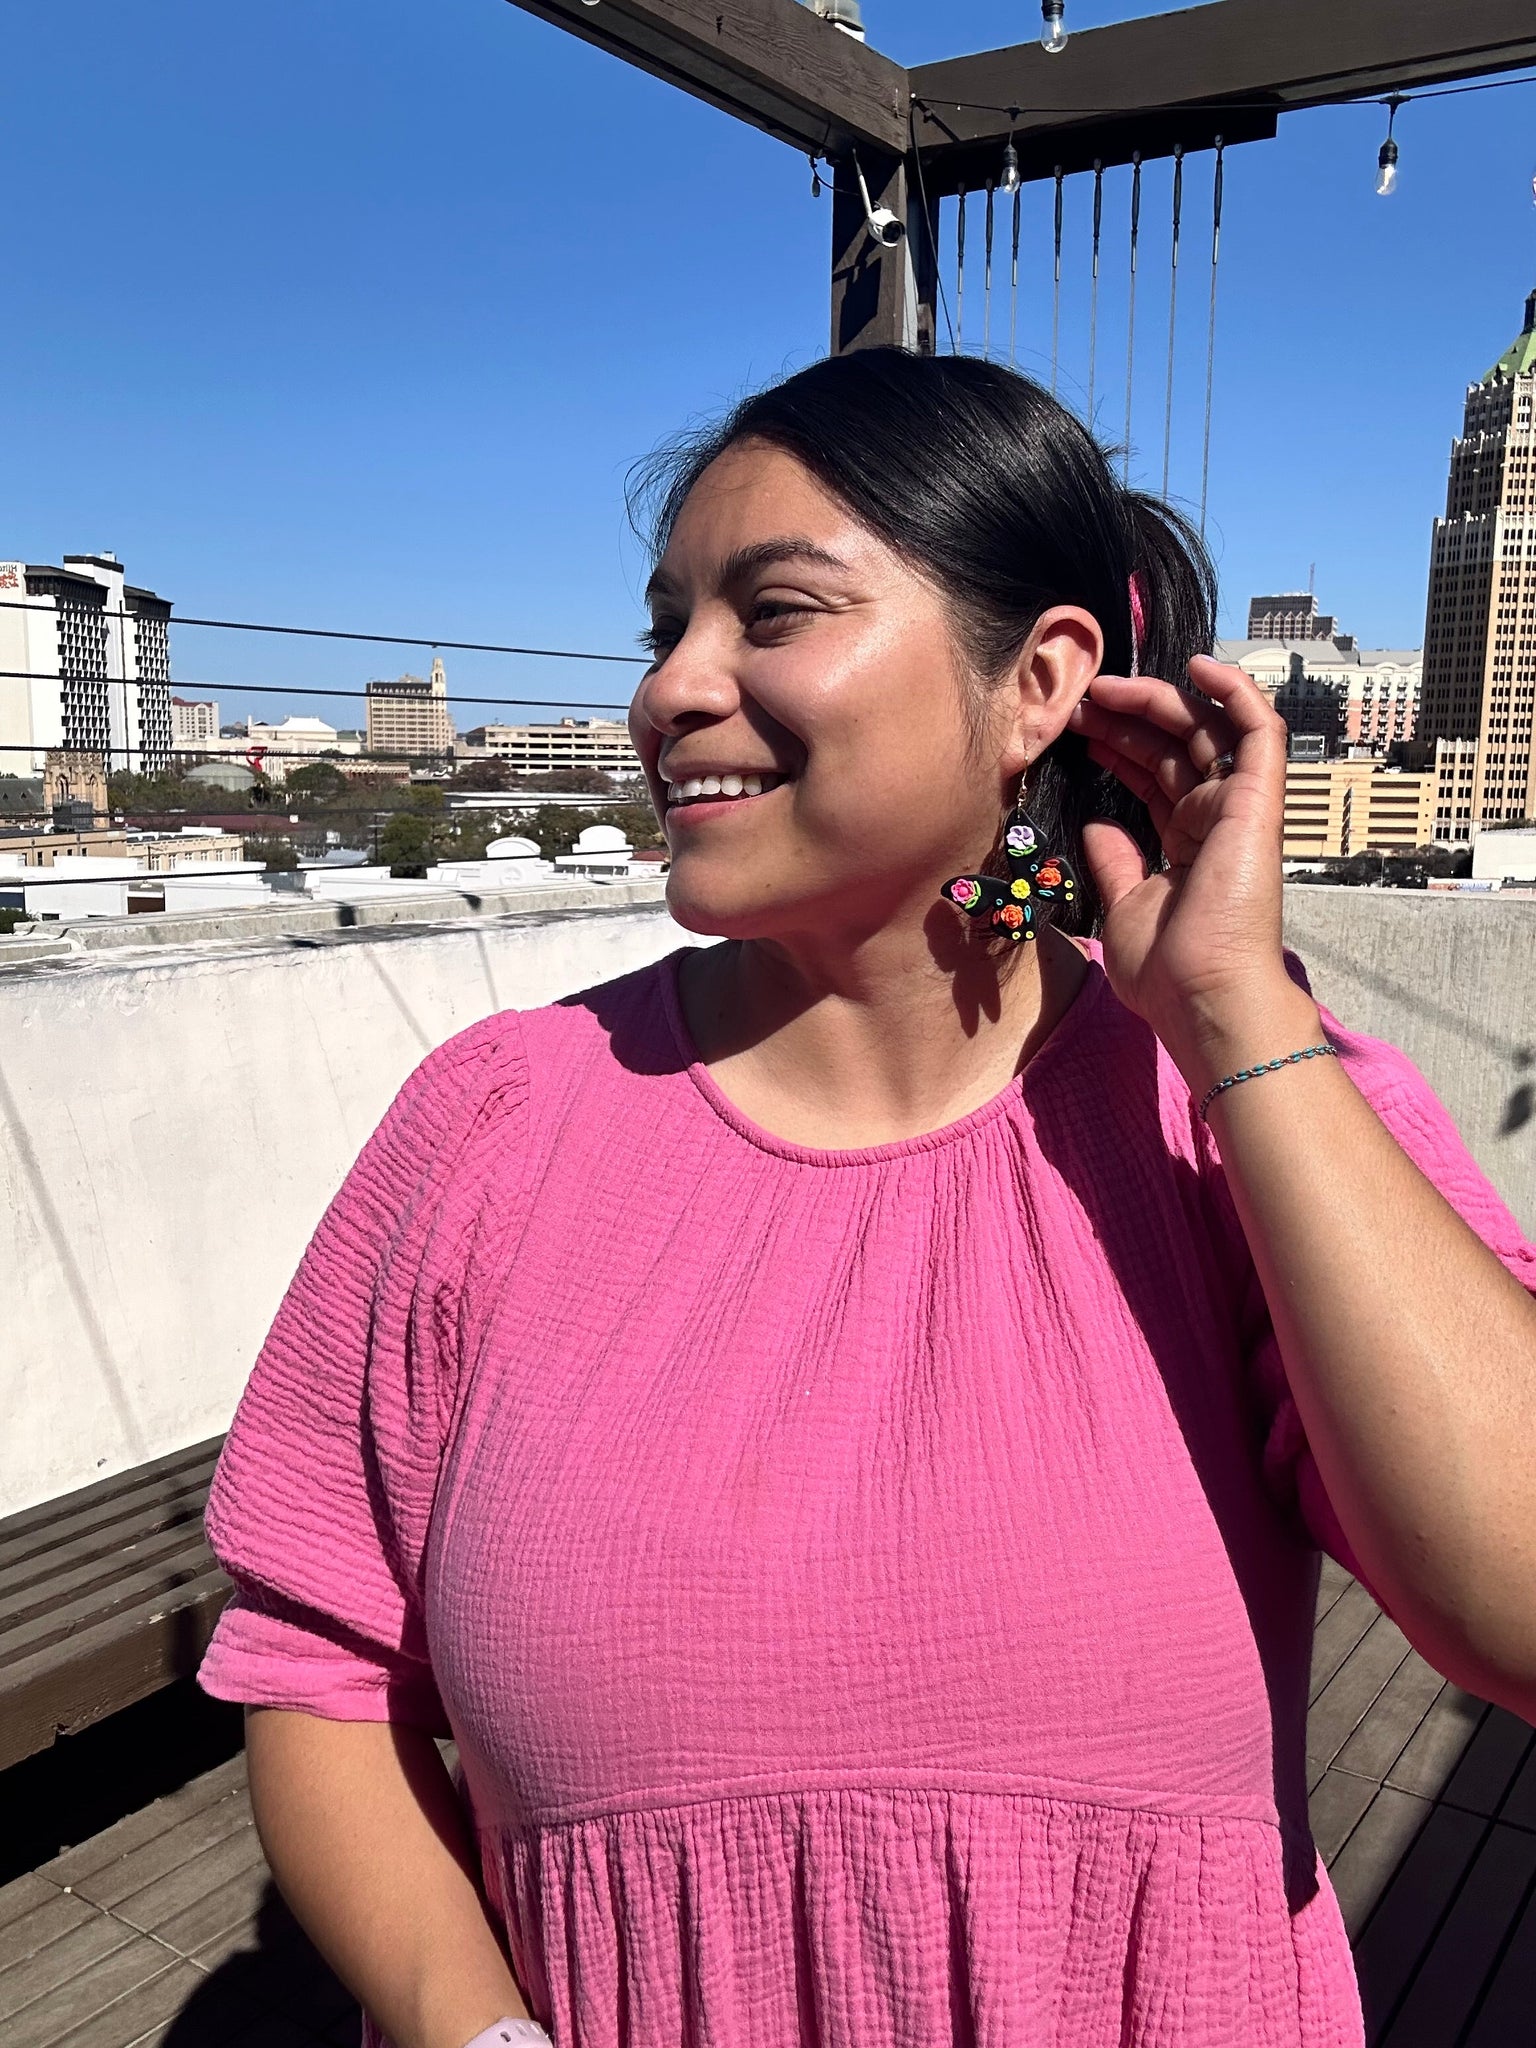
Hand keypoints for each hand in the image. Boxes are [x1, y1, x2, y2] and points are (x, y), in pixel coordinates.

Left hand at [1066, 655, 1317, 1085]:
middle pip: (1171, 747)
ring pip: (1204, 730)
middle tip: (1078, 699)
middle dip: (1125, 717)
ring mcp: (1239, 808)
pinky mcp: (1259, 799)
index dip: (1116, 746)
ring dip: (1158, 700)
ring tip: (1106, 685)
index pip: (1151, 777)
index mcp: (1184, 845)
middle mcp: (1214, 820)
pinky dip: (1235, 692)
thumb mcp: (1123, 907)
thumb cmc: (1167, 971)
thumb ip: (1115, 861)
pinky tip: (1198, 665)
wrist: (1204, 997)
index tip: (1075, 728)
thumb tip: (1097, 825)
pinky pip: (1258, 729)